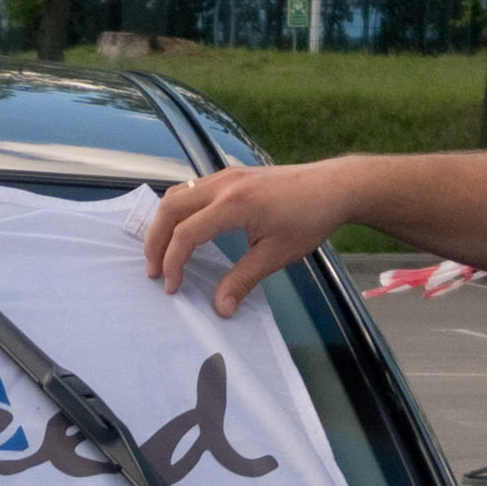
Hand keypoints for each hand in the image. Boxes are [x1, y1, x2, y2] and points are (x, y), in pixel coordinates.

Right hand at [143, 159, 367, 317]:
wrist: (333, 187)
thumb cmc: (308, 220)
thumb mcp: (276, 255)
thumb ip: (243, 280)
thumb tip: (220, 309)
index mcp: (234, 204)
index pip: (187, 233)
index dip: (173, 262)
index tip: (172, 287)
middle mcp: (223, 184)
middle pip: (171, 208)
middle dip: (156, 241)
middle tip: (154, 270)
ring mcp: (225, 176)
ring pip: (178, 194)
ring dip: (164, 223)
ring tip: (163, 251)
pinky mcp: (231, 176)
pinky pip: (192, 189)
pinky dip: (179, 210)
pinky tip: (184, 230)